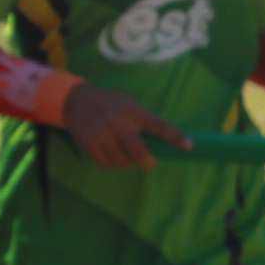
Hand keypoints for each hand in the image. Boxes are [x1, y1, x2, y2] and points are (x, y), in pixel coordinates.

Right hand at [62, 82, 186, 169]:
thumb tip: (164, 141)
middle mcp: (118, 122)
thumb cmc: (111, 104)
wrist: (76, 100)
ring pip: (122, 160)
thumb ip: (144, 119)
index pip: (158, 125)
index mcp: (133, 111)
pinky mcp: (89, 143)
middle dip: (147, 161)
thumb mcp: (129, 103)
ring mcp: (102, 133)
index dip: (175, 136)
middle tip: (149, 163)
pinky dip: (112, 164)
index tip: (189, 145)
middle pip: (138, 150)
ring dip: (127, 163)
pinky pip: (106, 163)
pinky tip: (112, 155)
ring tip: (126, 155)